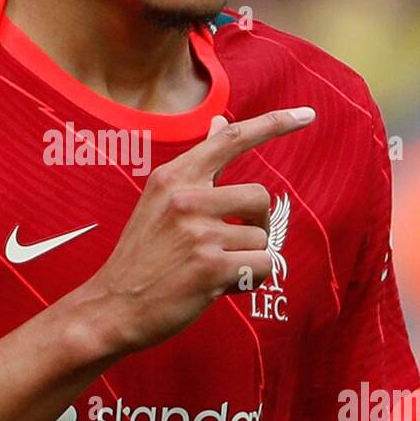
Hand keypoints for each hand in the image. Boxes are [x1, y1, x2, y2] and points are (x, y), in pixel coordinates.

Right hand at [84, 107, 315, 353]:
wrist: (112, 306)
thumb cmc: (142, 255)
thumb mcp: (160, 201)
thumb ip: (197, 167)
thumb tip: (219, 124)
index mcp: (173, 177)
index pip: (231, 138)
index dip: (275, 123)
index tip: (307, 114)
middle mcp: (186, 199)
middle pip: (260, 196)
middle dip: (257, 225)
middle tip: (233, 244)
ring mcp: (198, 233)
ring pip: (262, 239)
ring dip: (248, 258)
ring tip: (216, 270)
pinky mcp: (210, 268)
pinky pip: (262, 267)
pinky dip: (251, 281)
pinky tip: (224, 286)